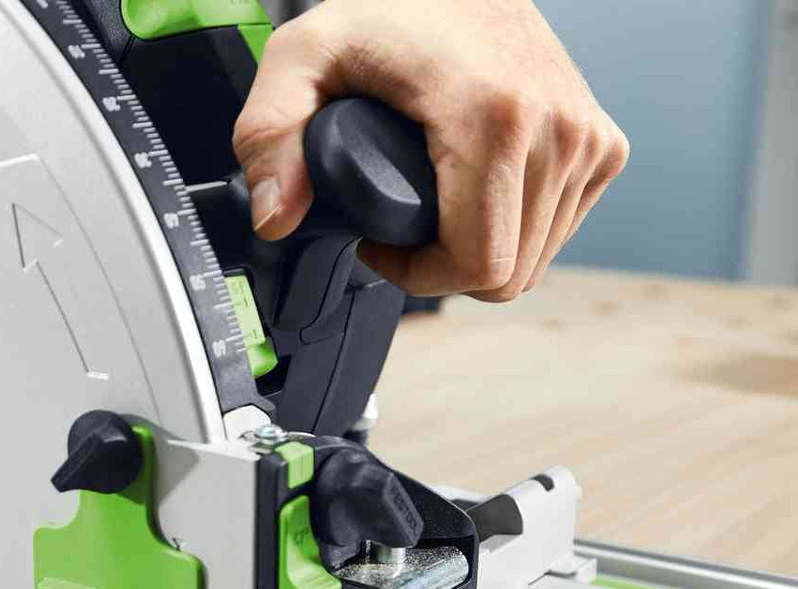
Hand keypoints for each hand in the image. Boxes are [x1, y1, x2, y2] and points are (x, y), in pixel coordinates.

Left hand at [231, 0, 628, 300]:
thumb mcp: (302, 58)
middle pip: (508, 274)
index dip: (416, 276)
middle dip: (442, 269)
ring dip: (477, 252)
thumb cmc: (383, 13)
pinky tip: (472, 196)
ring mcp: (589, 139)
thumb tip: (275, 219)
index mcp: (494, 117)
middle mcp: (558, 130)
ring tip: (429, 207)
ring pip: (534, 261)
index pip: (478, 264)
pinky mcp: (604, 145)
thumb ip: (269, 135)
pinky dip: (513, 230)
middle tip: (395, 223)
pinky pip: (557, 232)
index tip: (376, 241)